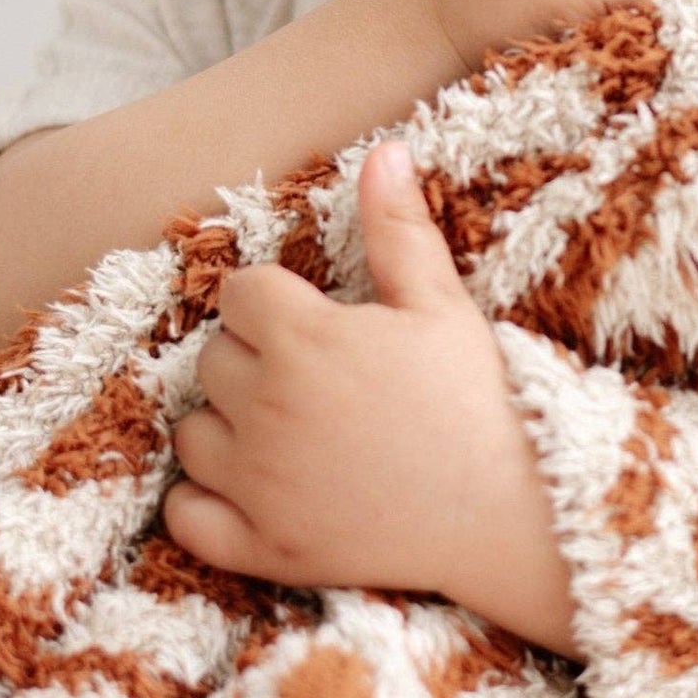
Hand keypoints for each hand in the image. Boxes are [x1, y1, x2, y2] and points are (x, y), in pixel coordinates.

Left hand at [161, 139, 565, 627]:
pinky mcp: (262, 548)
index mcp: (302, 339)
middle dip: (252, 357)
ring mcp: (257, 485)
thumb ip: (397, 227)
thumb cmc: (477, 397)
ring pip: (193, 434)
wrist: (510, 509)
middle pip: (212, 359)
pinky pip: (187, 517)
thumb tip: (385, 149)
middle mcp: (264, 408)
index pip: (240, 294)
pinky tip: (250, 488)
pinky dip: (203, 502)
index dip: (274, 300)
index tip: (314, 318)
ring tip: (285, 427)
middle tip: (313, 373)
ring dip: (225, 424)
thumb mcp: (441, 302)